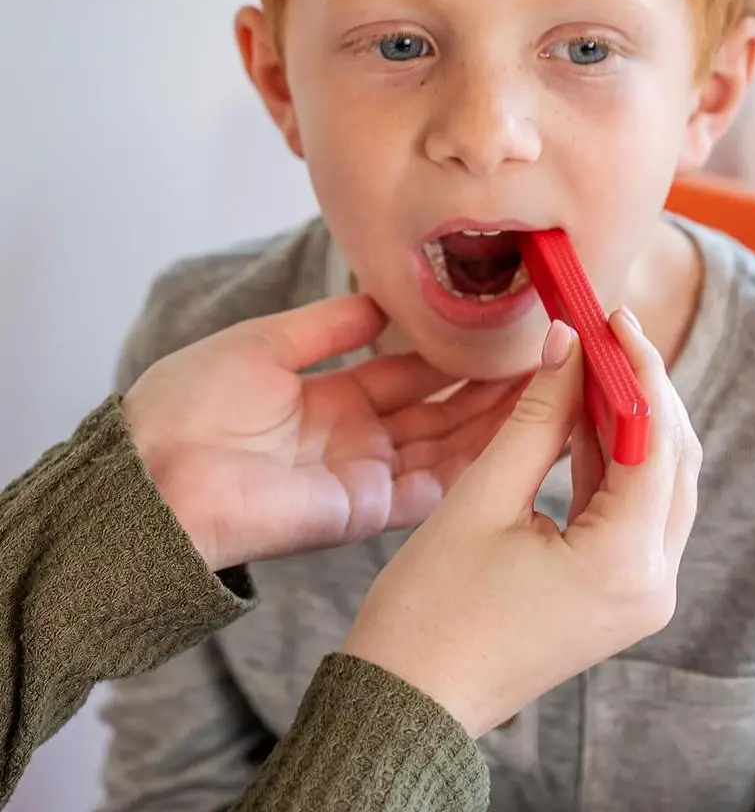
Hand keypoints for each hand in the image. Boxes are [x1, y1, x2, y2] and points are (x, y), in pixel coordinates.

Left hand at [122, 295, 520, 571]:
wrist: (150, 473)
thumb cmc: (188, 405)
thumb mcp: (264, 345)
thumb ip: (327, 326)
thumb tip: (380, 301)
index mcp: (333, 399)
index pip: (411, 375)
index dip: (455, 356)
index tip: (499, 332)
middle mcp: (357, 440)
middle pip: (439, 412)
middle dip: (489, 388)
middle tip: (545, 359)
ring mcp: (364, 476)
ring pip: (446, 448)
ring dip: (495, 421)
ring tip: (549, 387)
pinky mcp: (363, 510)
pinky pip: (431, 487)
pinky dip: (475, 462)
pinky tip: (518, 433)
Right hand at [342, 309, 700, 737]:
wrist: (410, 703)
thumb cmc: (430, 610)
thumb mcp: (482, 498)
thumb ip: (537, 416)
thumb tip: (568, 344)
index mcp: (624, 564)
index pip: (656, 440)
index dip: (638, 369)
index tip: (614, 318)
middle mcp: (652, 584)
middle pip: (673, 461)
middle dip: (644, 390)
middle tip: (607, 334)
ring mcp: (640, 596)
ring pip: (659, 484)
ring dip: (631, 423)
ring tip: (593, 364)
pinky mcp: (619, 597)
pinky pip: (633, 513)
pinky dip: (615, 462)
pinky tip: (585, 418)